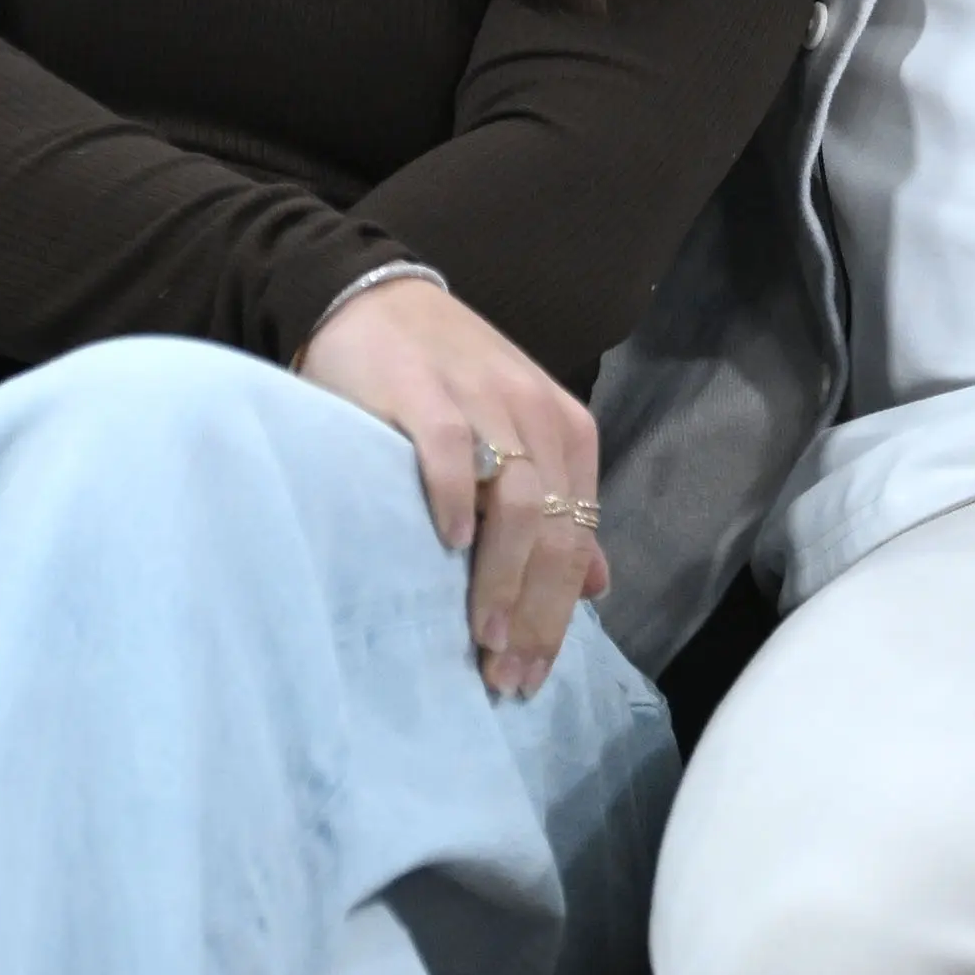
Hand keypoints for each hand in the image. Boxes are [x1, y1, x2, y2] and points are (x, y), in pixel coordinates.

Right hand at [297, 277, 606, 698]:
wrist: (376, 297)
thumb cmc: (446, 379)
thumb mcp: (518, 435)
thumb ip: (558, 507)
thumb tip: (598, 588)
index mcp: (567, 431)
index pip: (578, 538)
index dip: (560, 613)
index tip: (533, 677)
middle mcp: (536, 415)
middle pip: (555, 530)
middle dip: (537, 611)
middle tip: (509, 675)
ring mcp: (482, 402)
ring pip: (517, 501)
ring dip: (504, 576)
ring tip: (484, 635)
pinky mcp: (424, 392)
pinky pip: (451, 450)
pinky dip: (455, 498)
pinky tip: (448, 544)